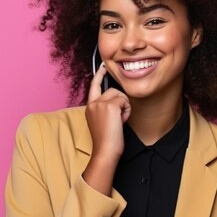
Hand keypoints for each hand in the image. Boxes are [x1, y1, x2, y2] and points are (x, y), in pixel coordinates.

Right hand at [82, 63, 130, 195]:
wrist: (105, 151)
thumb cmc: (107, 141)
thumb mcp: (103, 122)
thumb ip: (105, 110)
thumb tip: (116, 101)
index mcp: (89, 107)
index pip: (94, 86)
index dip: (99, 74)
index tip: (104, 66)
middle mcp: (92, 103)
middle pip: (113, 90)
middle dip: (120, 102)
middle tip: (119, 117)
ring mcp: (100, 103)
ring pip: (120, 95)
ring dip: (124, 108)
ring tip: (118, 122)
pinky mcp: (109, 105)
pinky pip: (125, 101)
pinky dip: (126, 111)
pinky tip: (121, 122)